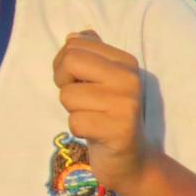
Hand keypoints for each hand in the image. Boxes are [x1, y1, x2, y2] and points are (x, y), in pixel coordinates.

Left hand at [52, 29, 151, 195]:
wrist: (132, 159)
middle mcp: (129, 79)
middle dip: (63, 83)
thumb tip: (74, 36)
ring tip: (93, 118)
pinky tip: (95, 133)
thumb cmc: (108, 115)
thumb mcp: (101, 80)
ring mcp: (126, 104)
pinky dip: (79, 130)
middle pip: (69, 62)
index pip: (74, 45)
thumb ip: (90, 55)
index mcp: (126, 61)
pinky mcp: (119, 131)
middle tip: (79, 100)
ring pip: (68, 95)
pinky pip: (75, 122)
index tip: (77, 82)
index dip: (63, 65)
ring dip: (73, 111)